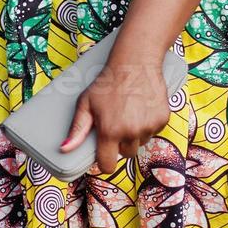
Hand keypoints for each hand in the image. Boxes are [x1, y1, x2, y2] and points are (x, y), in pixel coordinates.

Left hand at [59, 55, 169, 175]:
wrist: (135, 62)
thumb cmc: (107, 82)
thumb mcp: (86, 103)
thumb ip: (77, 129)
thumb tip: (65, 149)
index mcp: (110, 131)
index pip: (108, 165)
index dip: (104, 162)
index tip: (104, 155)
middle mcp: (131, 132)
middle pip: (126, 154)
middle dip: (121, 143)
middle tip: (117, 123)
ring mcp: (149, 126)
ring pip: (141, 142)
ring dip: (135, 134)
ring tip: (129, 112)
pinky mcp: (163, 119)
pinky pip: (154, 131)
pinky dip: (148, 124)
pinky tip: (141, 108)